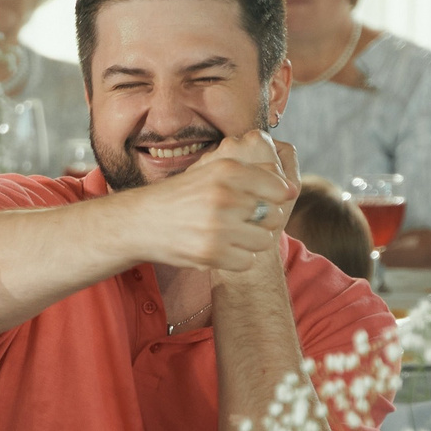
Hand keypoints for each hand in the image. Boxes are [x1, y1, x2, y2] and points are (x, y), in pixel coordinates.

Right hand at [119, 130, 294, 278]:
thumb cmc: (181, 196)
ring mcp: (217, 226)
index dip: (276, 198)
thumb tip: (290, 188)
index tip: (261, 203)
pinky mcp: (211, 253)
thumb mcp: (211, 170)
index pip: (279, 188)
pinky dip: (237, 258)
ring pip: (263, 240)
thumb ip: (251, 173)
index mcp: (227, 170)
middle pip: (274, 216)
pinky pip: (247, 260)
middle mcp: (224, 196)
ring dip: (250, 241)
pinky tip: (220, 249)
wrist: (140, 222)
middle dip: (260, 221)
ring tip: (228, 235)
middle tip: (238, 221)